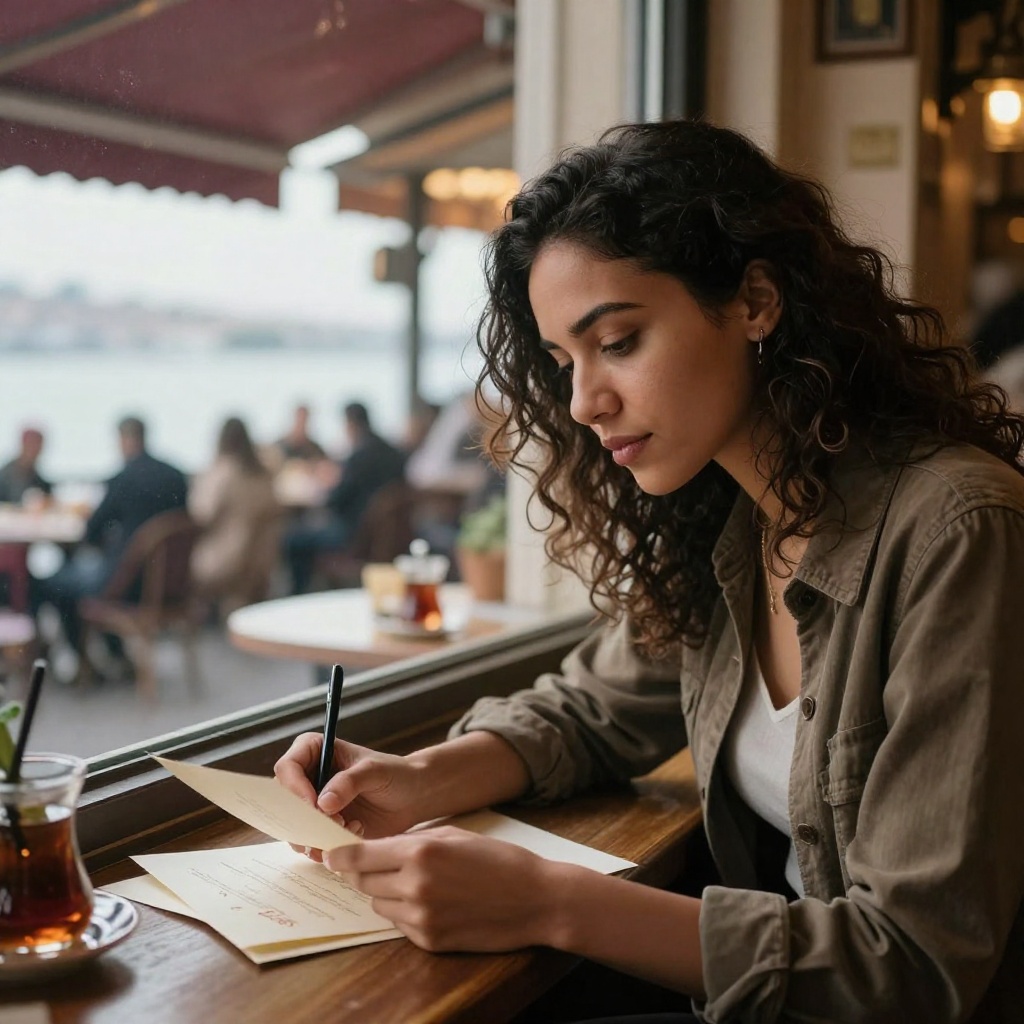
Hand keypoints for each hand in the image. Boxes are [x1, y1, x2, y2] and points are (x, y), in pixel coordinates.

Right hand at [274, 733, 425, 854]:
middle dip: (302, 816)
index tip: (312, 805)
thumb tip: (323, 803)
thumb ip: (349, 782)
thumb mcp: (375, 771)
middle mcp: (309, 777)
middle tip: (328, 824)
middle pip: (283, 801)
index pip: (287, 768)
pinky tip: (354, 832)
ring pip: (293, 825)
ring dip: (314, 834)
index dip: (294, 788)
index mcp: (315, 751)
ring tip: (345, 828)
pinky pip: (310, 842)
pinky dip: (327, 845)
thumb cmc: (396, 774)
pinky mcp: (323, 827)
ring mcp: (314, 804)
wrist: (413, 797)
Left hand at [323, 826, 565, 952]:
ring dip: (386, 892)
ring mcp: (421, 917)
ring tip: (414, 882)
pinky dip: (405, 911)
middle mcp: (415, 886)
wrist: (535, 899)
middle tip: (374, 864)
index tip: (331, 854)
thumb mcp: (453, 835)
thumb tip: (377, 847)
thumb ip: (412, 841)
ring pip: (378, 903)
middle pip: (363, 881)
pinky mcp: (429, 940)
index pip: (359, 857)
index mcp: (420, 853)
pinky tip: (431, 901)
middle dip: (364, 872)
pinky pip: (399, 923)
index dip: (340, 856)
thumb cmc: (497, 860)